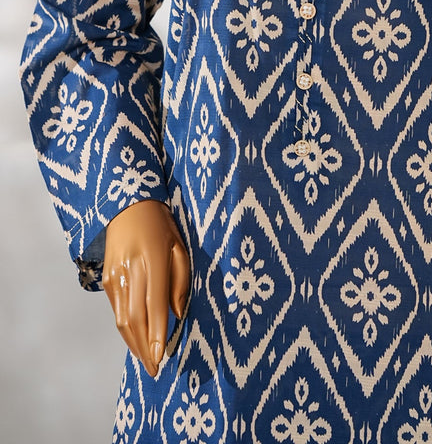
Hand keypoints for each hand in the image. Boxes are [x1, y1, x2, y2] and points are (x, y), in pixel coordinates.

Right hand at [102, 199, 190, 376]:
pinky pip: (117, 311)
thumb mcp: (179, 245)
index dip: (157, 335)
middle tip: (155, 369)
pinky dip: (127, 329)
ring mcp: (115, 277)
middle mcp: (131, 271)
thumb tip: (177, 315)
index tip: (161, 358)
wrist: (126, 205)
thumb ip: (180, 280)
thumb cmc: (161, 225)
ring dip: (134, 344)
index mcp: (152, 261)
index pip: (155, 305)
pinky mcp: (107, 280)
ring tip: (146, 361)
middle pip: (135, 320)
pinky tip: (137, 340)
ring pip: (123, 320)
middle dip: (144, 348)